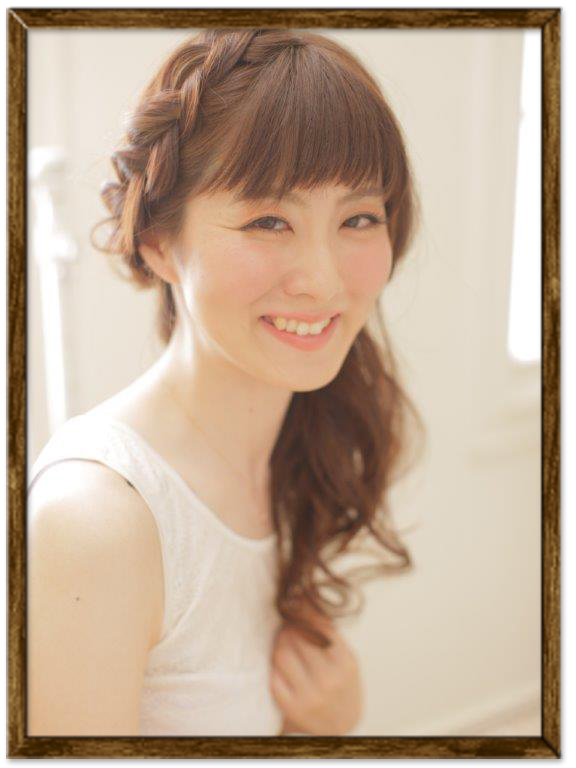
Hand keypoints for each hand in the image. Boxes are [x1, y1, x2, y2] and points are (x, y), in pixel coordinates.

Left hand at [271, 601, 362, 735]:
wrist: (336, 733)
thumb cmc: (340, 689)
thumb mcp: (345, 661)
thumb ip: (330, 634)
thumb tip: (307, 598)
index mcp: (346, 663)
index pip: (320, 625)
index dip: (304, 610)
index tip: (295, 601)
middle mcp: (329, 680)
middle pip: (298, 635)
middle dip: (290, 624)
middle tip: (286, 619)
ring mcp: (310, 695)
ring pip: (283, 652)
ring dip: (279, 640)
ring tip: (282, 637)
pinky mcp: (291, 708)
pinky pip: (274, 675)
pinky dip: (273, 665)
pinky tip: (279, 662)